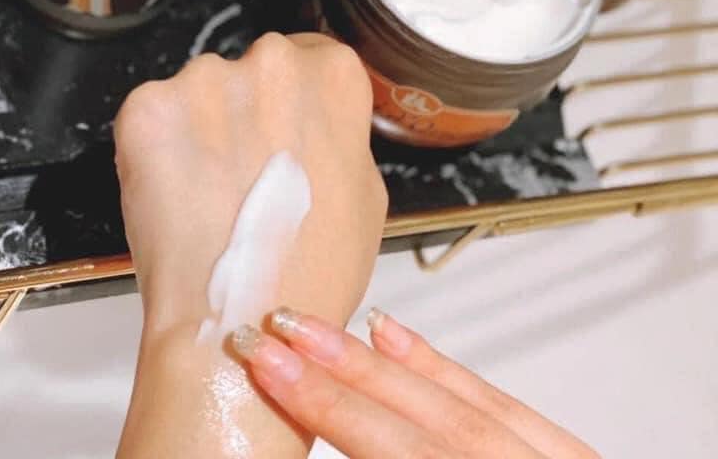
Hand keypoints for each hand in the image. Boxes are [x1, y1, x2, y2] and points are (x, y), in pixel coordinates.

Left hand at [114, 32, 386, 456]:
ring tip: (208, 189)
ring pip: (201, 90)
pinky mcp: (147, 106)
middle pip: (254, 68)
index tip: (283, 127)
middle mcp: (268, 60)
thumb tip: (316, 122)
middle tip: (245, 169)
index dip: (296, 101)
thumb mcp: (368, 194)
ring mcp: (202, 79)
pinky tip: (176, 189)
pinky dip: (159, 145)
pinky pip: (154, 113)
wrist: (237, 320)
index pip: (312, 57)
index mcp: (331, 74)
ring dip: (200, 125)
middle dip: (247, 108)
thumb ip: (341, 134)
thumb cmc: (310, 270)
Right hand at [232, 307, 600, 458]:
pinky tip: (396, 337)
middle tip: (274, 336)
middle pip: (426, 427)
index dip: (330, 409)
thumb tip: (328, 447)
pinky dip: (440, 368)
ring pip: (463, 408)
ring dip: (380, 364)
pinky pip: (503, 405)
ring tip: (316, 330)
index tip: (273, 369)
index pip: (400, 458)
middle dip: (341, 376)